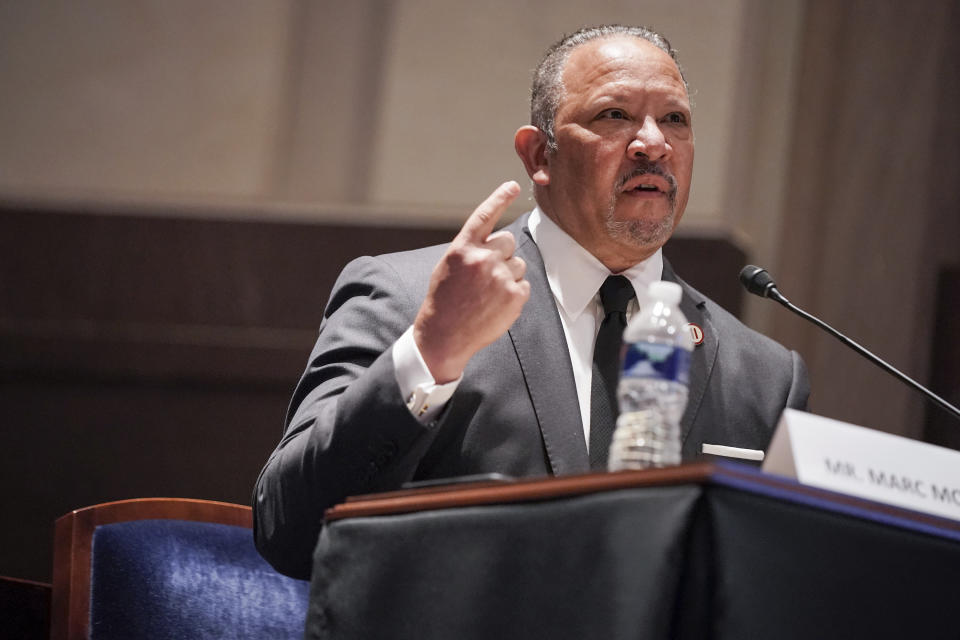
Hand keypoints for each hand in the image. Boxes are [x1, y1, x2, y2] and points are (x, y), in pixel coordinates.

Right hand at [413, 181, 529, 382]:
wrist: (444, 335)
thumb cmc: (445, 301)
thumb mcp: (449, 267)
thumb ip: (471, 249)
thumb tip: (496, 241)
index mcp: (462, 248)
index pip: (485, 215)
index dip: (500, 197)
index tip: (514, 186)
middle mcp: (482, 258)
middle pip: (508, 241)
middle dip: (502, 255)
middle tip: (486, 276)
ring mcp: (499, 277)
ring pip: (518, 264)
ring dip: (508, 276)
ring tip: (488, 294)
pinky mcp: (514, 295)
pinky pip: (524, 285)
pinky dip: (514, 295)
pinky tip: (496, 306)